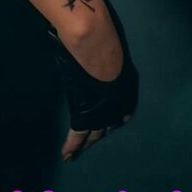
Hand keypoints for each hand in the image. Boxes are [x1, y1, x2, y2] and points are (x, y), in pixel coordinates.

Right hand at [48, 0, 138, 162]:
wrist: (94, 41)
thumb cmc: (102, 36)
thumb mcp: (108, 48)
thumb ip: (102, 52)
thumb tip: (93, 41)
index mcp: (126, 87)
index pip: (122, 110)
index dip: (116, 116)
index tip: (113, 121)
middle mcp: (119, 103)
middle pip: (110, 124)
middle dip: (102, 132)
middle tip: (95, 139)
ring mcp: (104, 111)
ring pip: (94, 133)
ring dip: (86, 143)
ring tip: (76, 153)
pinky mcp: (87, 115)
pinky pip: (79, 133)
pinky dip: (72, 145)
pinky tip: (66, 154)